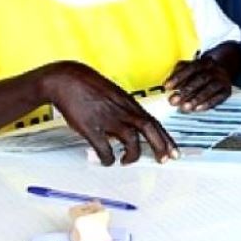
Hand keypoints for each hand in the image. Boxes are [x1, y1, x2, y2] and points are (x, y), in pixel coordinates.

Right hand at [39, 61, 177, 165]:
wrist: (67, 79)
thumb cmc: (90, 87)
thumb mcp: (115, 95)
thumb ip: (126, 111)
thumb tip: (134, 127)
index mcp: (129, 103)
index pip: (154, 121)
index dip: (166, 137)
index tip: (173, 150)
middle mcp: (122, 110)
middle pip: (149, 128)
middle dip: (160, 146)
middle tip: (165, 160)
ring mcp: (107, 118)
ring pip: (131, 139)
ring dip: (133, 154)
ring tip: (127, 161)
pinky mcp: (90, 126)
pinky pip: (104, 147)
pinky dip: (108, 158)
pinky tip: (107, 161)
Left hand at [165, 56, 232, 111]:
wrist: (224, 69)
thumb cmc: (201, 71)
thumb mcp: (190, 67)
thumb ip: (179, 73)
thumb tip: (167, 85)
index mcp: (204, 62)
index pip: (191, 67)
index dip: (178, 77)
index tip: (167, 87)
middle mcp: (214, 69)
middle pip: (200, 78)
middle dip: (186, 90)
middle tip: (174, 101)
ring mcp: (222, 79)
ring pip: (210, 88)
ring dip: (196, 98)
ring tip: (185, 107)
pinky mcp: (227, 90)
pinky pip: (218, 98)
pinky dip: (208, 104)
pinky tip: (197, 109)